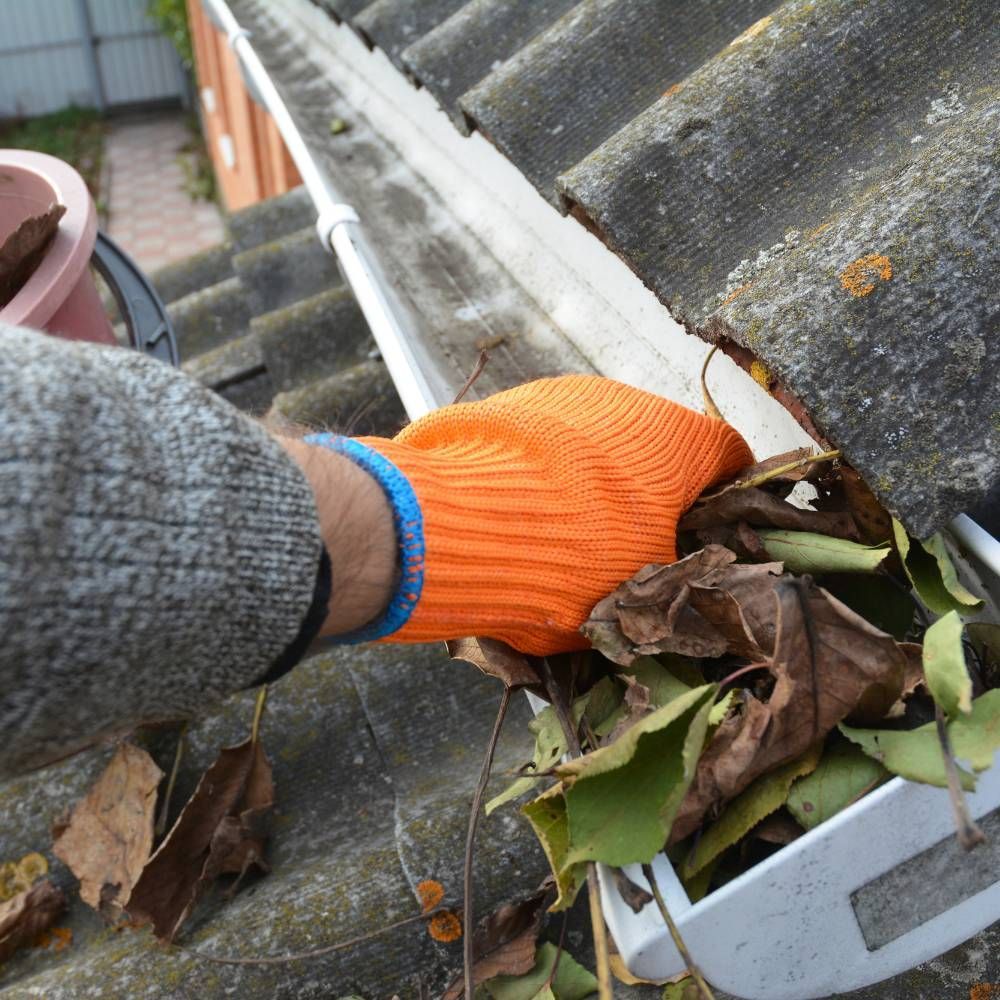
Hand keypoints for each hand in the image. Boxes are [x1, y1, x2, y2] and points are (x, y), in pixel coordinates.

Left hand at [304, 375, 751, 653]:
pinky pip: (545, 439)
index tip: (713, 528)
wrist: (457, 523)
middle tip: (633, 544)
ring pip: (598, 439)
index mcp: (680, 441)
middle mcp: (628, 400)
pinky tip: (520, 510)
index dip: (727, 495)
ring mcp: (564, 394)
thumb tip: (678, 580)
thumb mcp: (641, 591)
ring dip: (596, 479)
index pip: (730, 455)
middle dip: (653, 491)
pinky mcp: (508, 402)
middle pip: (659, 447)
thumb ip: (672, 576)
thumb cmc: (573, 560)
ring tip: (565, 532)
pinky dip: (546, 469)